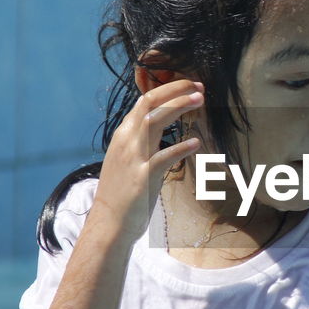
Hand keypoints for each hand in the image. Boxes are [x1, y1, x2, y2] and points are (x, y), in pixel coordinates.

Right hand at [92, 79, 203, 239]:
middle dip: (175, 90)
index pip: (144, 101)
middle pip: (150, 104)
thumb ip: (141, 141)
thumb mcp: (128, 160)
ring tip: (200, 101)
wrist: (109, 223)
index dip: (168, 90)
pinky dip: (180, 148)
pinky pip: (163, 157)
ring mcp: (133, 158)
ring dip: (178, 107)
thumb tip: (159, 128)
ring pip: (155, 121)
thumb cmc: (122, 193)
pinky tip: (196, 143)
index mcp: (124, 135)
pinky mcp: (142, 177)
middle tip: (199, 87)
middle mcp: (126, 141)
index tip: (189, 86)